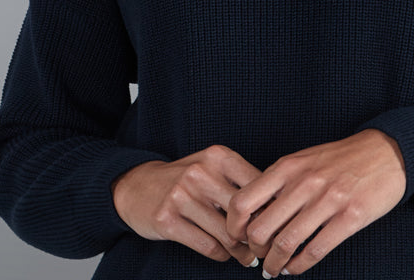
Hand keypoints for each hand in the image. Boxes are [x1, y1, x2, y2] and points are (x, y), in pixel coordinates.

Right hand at [111, 145, 262, 266]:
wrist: (138, 185)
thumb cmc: (186, 179)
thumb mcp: (213, 168)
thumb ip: (241, 182)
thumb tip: (275, 209)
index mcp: (217, 156)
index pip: (258, 184)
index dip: (270, 208)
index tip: (275, 224)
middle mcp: (200, 172)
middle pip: (244, 213)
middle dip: (257, 236)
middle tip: (264, 248)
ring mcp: (181, 196)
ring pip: (227, 235)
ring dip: (241, 252)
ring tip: (247, 257)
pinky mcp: (167, 220)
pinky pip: (208, 246)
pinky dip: (221, 255)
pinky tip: (224, 255)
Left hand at [226, 129, 405, 275]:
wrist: (385, 151)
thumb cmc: (339, 159)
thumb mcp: (303, 160)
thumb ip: (279, 183)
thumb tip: (253, 214)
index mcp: (288, 167)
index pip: (243, 201)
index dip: (234, 226)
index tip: (237, 239)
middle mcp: (304, 183)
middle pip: (260, 229)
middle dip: (254, 251)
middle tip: (257, 257)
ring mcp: (328, 200)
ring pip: (285, 244)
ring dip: (274, 265)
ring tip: (273, 270)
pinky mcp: (351, 217)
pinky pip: (315, 251)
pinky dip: (299, 267)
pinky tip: (295, 268)